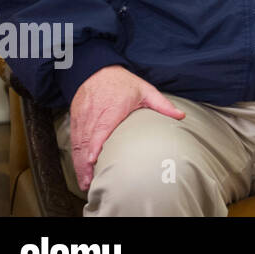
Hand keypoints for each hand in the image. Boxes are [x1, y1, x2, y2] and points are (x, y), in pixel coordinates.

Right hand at [69, 64, 185, 191]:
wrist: (97, 70)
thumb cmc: (123, 82)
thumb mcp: (145, 90)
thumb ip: (162, 105)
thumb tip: (181, 116)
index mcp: (112, 109)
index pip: (101, 128)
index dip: (95, 145)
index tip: (92, 160)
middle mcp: (94, 115)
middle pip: (86, 142)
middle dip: (85, 165)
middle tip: (88, 183)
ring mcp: (83, 118)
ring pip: (78, 144)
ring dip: (79, 164)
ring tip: (84, 182)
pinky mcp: (76, 120)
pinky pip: (74, 140)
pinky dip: (75, 155)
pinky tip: (80, 168)